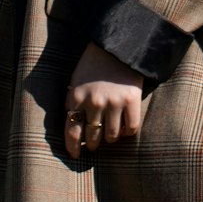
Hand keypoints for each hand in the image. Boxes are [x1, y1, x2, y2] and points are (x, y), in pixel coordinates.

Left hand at [64, 42, 143, 160]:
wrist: (118, 45)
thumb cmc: (94, 63)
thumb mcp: (76, 79)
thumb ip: (72, 101)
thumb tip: (71, 122)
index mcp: (77, 97)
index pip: (72, 131)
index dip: (73, 147)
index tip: (75, 155)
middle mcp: (94, 103)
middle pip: (92, 137)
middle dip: (92, 144)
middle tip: (94, 144)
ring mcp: (114, 103)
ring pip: (112, 136)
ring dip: (110, 138)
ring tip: (110, 134)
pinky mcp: (131, 101)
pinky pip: (131, 128)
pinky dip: (128, 132)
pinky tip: (125, 128)